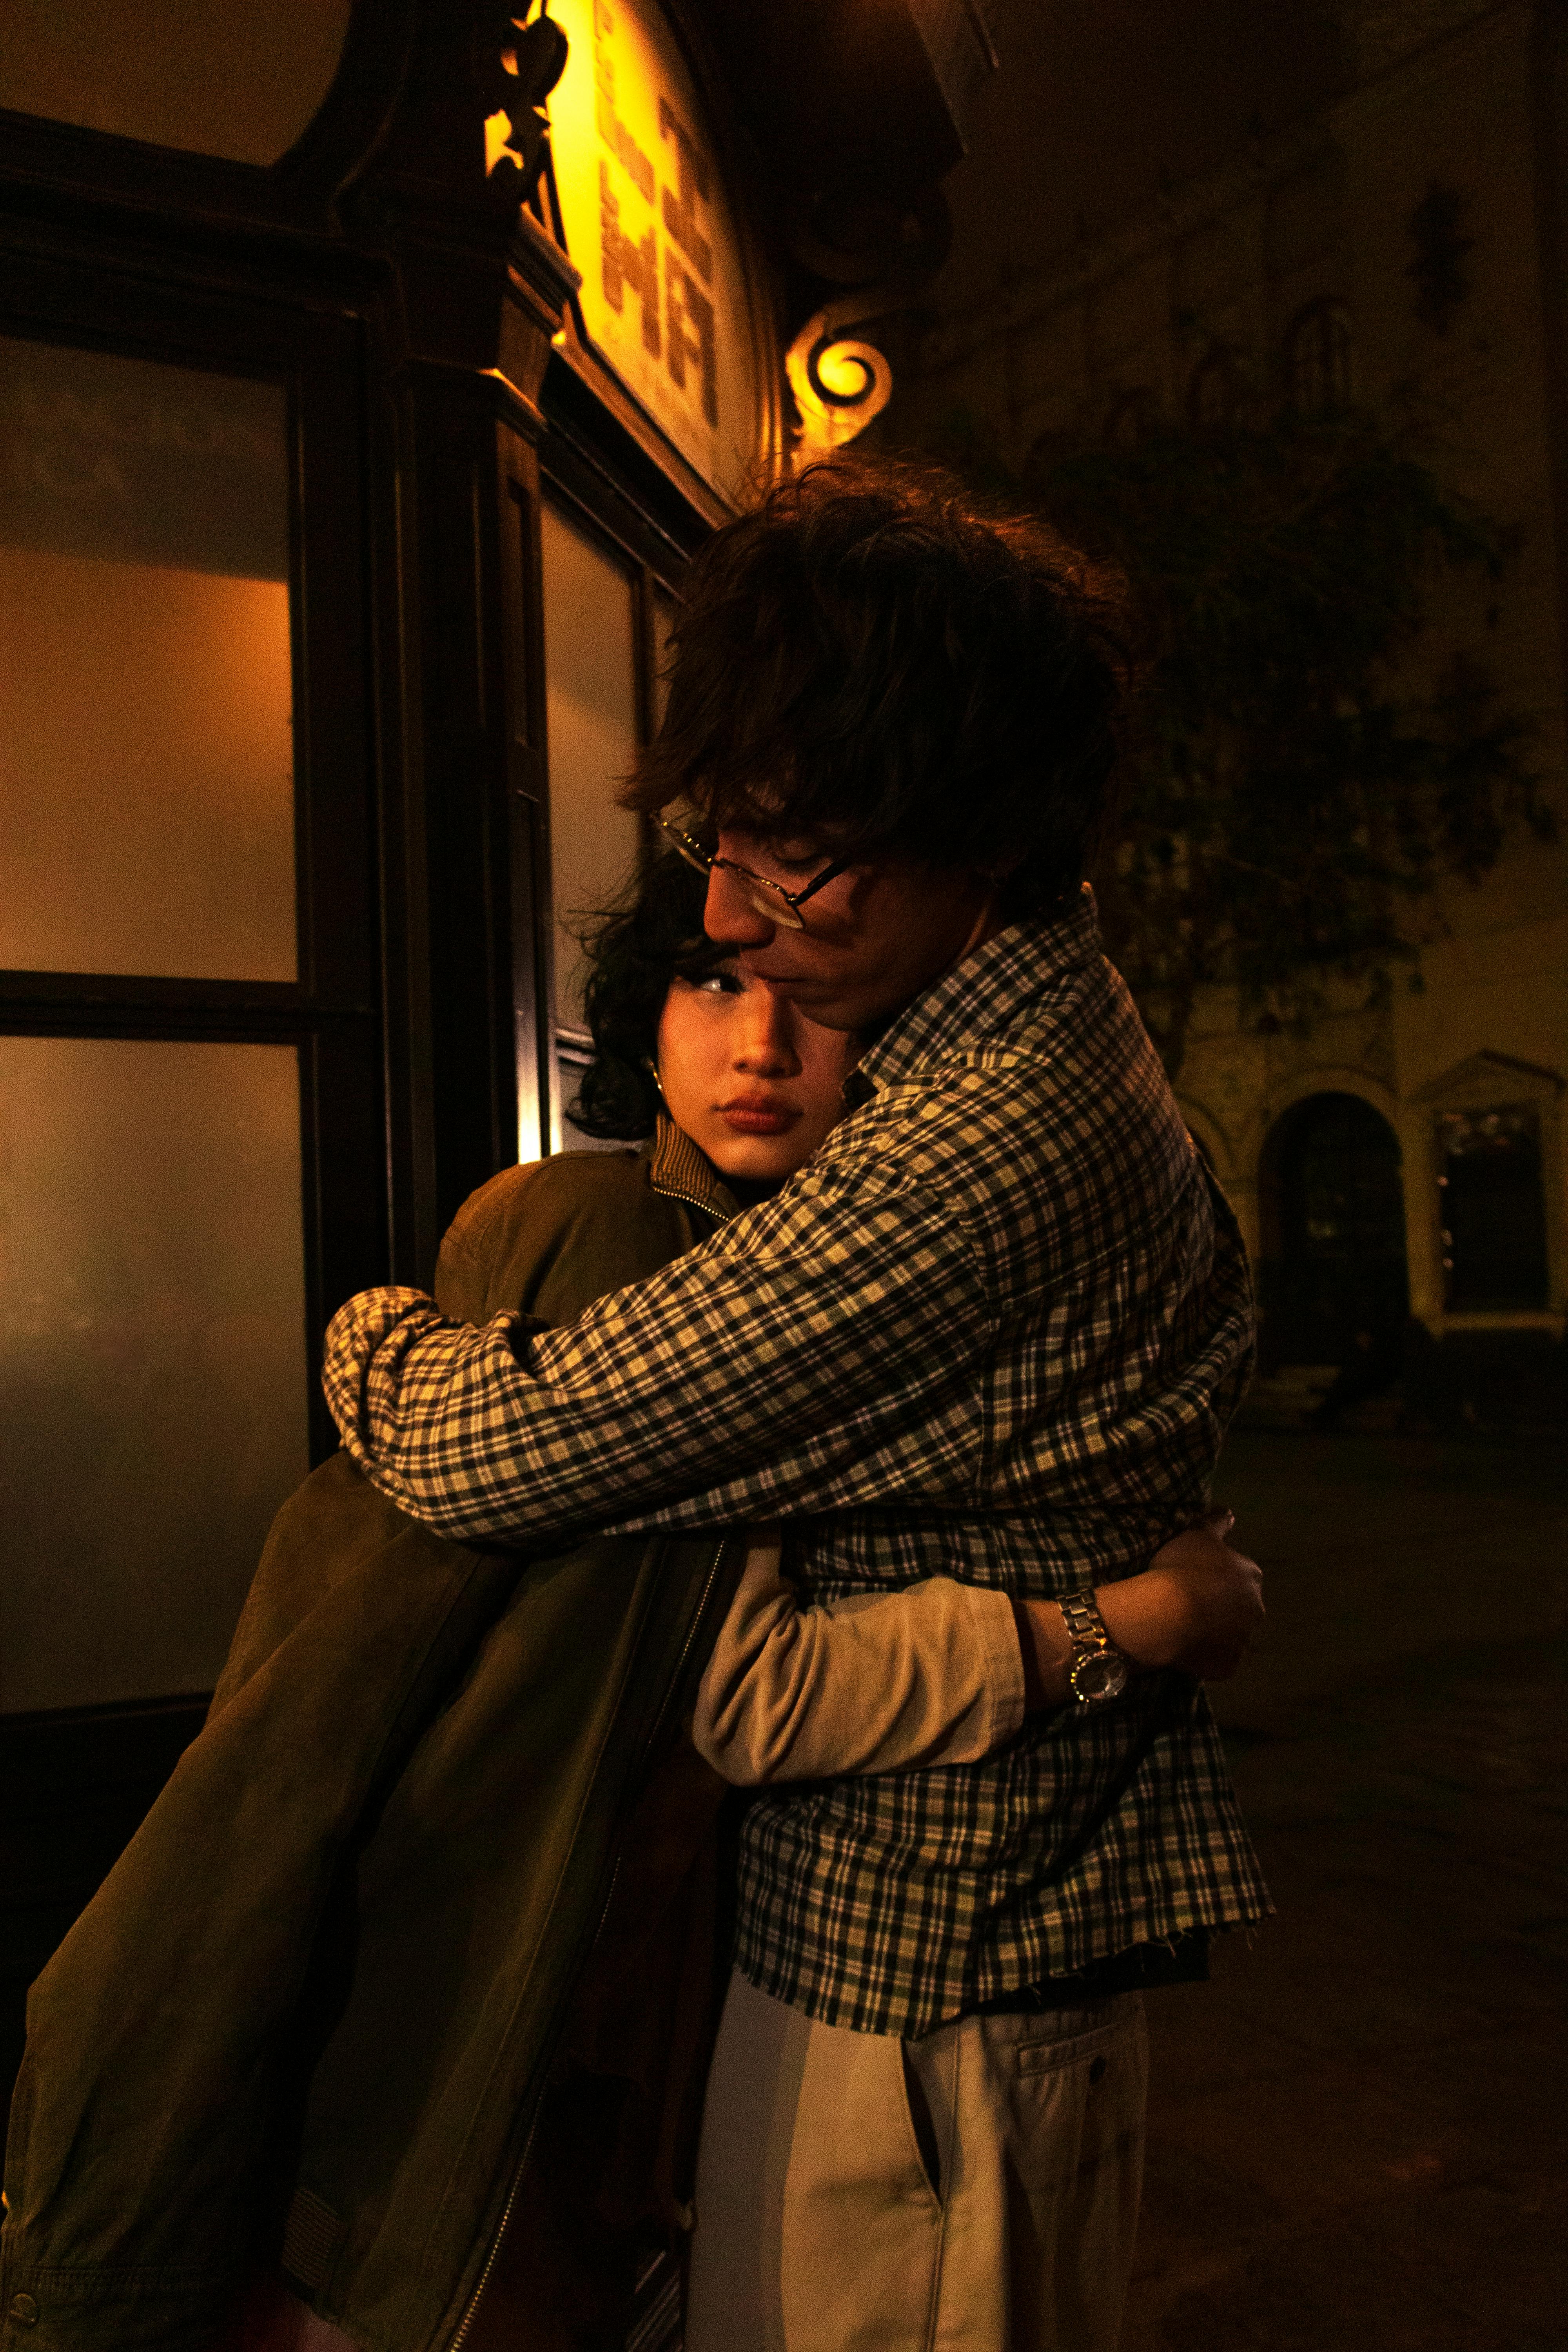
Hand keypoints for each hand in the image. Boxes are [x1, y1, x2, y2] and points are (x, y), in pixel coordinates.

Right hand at [1100, 1510, 1263, 1680]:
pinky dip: (1206, 1658)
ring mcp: (1243, 1641)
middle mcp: (1255, 1609)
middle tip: (1192, 1604)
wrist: (1167, 1612)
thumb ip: (1216, 1523)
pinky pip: (1218, 1662)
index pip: (1243, 1576)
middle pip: (1242, 1608)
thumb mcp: (1196, 1533)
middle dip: (1223, 1608)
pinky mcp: (1229, 1667)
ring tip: (1185, 1627)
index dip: (1221, 1577)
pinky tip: (1185, 1649)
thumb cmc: (1182, 1567)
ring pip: (1231, 1637)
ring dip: (1215, 1633)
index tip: (1199, 1578)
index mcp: (1251, 1576)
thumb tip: (1230, 1512)